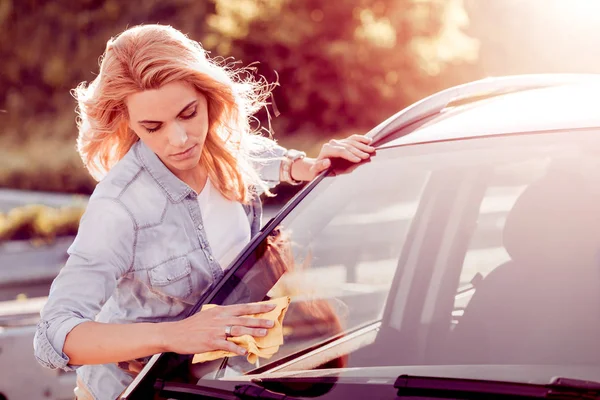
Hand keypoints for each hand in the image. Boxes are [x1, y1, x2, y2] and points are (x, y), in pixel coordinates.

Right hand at [162, 302, 276, 355]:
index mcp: (221, 311)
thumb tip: (237, 320)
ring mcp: (216, 330)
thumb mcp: (209, 315)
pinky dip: (237, 348)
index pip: (244, 307)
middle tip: (272, 322)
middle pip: (244, 318)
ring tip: (263, 334)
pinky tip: (244, 351)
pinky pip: (227, 345)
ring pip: (238, 330)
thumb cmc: (192, 326)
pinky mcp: (211, 341)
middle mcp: (220, 318)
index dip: (259, 307)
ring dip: (252, 332)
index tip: (271, 306)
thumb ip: (223, 317)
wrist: (175, 333)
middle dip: (260, 320)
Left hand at [307, 134, 374, 179]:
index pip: (341, 151)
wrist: (317, 166)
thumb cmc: (317, 171)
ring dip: (362, 145)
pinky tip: (369, 140)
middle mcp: (332, 143)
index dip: (350, 155)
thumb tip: (327, 162)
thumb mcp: (316, 171)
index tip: (358, 160)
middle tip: (367, 156)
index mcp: (327, 149)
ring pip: (352, 141)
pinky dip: (361, 139)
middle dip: (359, 151)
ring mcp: (338, 142)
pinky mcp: (343, 142)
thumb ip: (320, 167)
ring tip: (371, 150)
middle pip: (348, 146)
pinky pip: (353, 138)